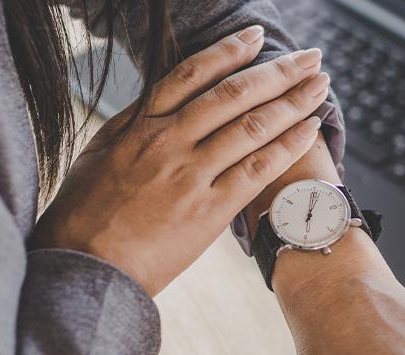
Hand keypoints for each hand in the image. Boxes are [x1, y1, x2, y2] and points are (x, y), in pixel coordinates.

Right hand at [33, 26, 331, 295]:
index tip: (257, 38)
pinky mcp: (208, 211)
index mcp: (141, 126)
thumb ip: (131, 125)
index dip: (230, 51)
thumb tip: (154, 102)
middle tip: (310, 57)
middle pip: (234, 94)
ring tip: (320, 85)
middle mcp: (170, 142)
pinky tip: (310, 130)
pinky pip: (256, 171)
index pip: (193, 74)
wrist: (85, 265)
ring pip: (251, 127)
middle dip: (278, 71)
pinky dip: (287, 147)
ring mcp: (191, 175)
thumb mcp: (97, 155)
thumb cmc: (84, 214)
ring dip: (293, 102)